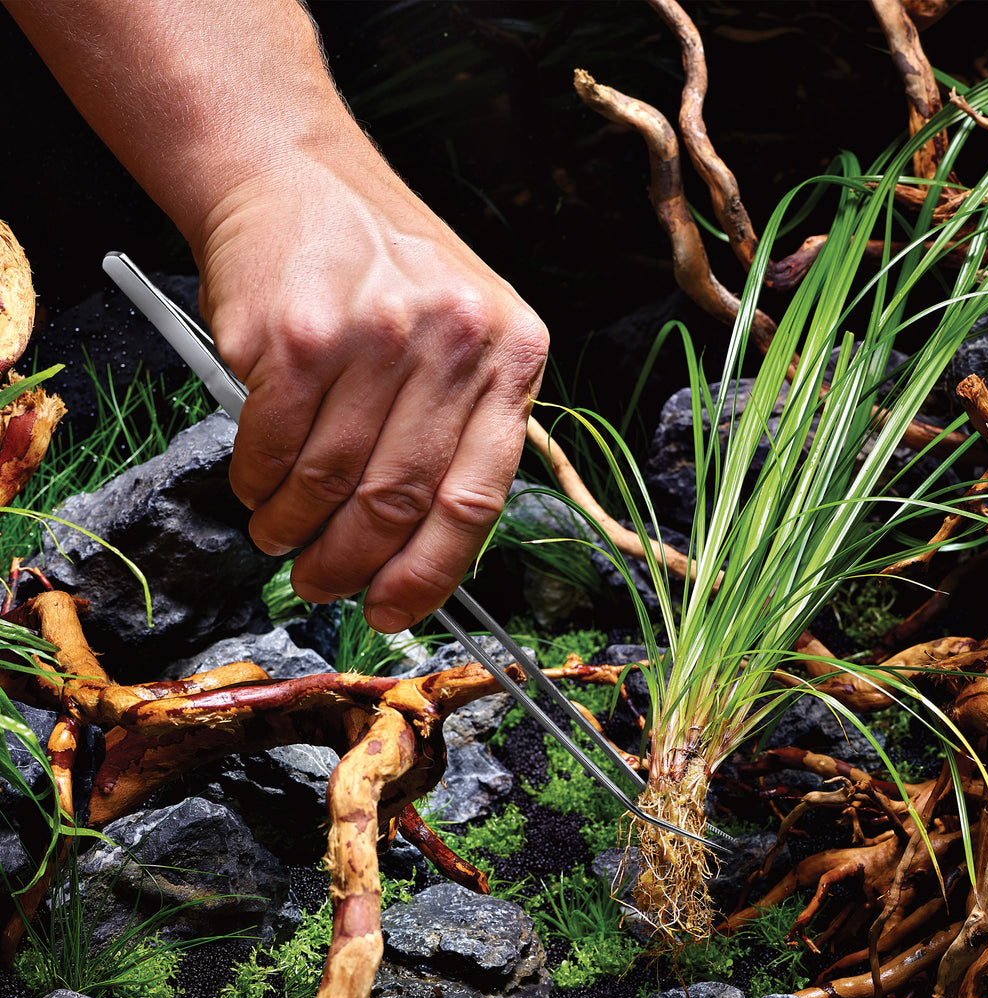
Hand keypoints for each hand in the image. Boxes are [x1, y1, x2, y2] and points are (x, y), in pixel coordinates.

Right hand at [196, 150, 547, 633]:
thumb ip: (459, 430)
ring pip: (331, 484)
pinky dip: (257, 486)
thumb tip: (423, 558)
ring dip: (295, 531)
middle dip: (351, 565)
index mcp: (512, 357)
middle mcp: (455, 343)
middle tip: (321, 585)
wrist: (297, 176)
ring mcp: (379, 336)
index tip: (394, 611)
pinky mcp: (302, 334)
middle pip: (399, 502)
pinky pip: (275, 449)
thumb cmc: (384, 274)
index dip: (430, 573)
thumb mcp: (461, 336)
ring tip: (281, 538)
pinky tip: (256, 488)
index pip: (477, 499)